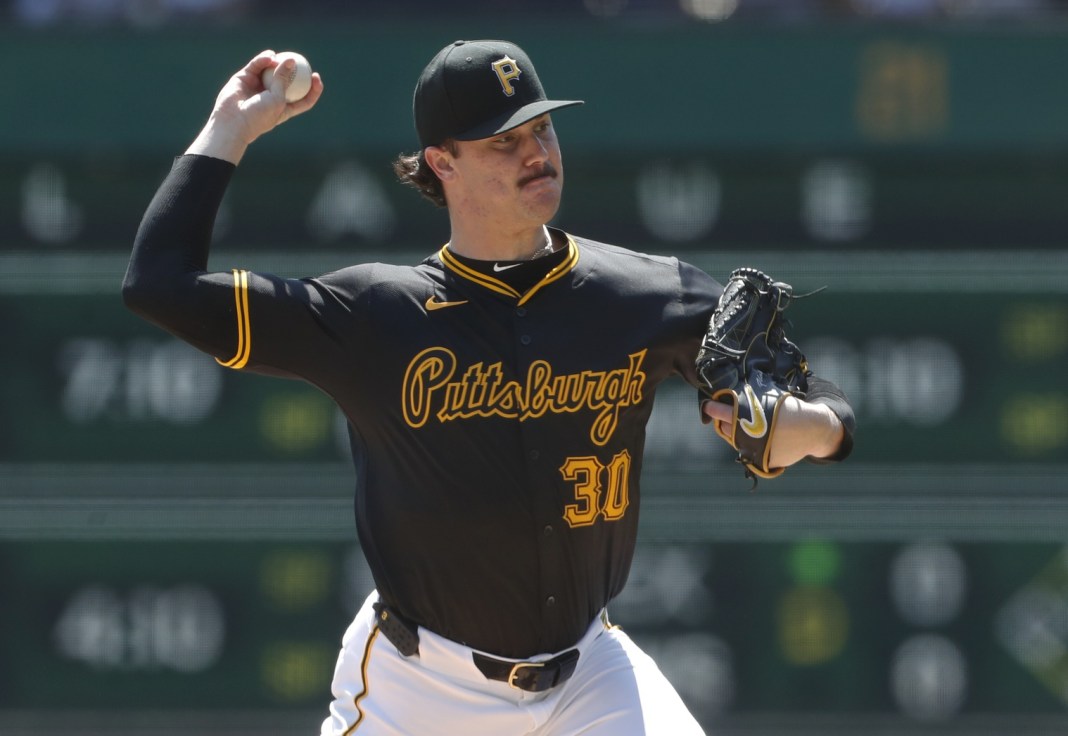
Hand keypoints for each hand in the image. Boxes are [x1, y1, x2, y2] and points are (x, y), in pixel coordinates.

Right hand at [186, 50, 323, 163]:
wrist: (233, 121)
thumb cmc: (259, 115)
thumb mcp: (277, 99)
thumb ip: (284, 80)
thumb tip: (291, 60)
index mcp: (284, 108)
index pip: (303, 99)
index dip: (313, 89)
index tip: (316, 77)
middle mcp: (272, 96)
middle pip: (288, 81)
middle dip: (296, 70)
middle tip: (302, 60)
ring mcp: (258, 86)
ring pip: (271, 71)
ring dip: (277, 63)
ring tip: (278, 59)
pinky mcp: (245, 78)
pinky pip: (256, 66)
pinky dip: (263, 60)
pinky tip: (269, 56)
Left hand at [703, 396, 843, 468]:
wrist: (813, 429)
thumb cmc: (791, 410)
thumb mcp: (771, 398)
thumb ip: (751, 399)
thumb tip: (731, 393)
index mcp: (753, 417)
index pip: (724, 412)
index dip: (713, 408)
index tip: (708, 406)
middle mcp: (751, 436)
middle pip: (727, 429)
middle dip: (724, 421)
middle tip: (723, 413)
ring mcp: (757, 451)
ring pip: (736, 441)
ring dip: (735, 432)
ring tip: (745, 424)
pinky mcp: (763, 462)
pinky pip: (751, 453)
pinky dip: (752, 444)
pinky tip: (762, 436)